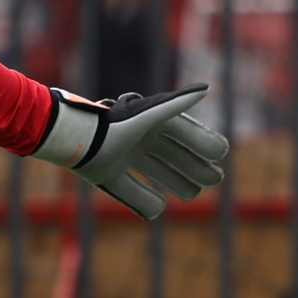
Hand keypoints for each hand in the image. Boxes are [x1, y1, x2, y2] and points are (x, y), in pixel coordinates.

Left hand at [31, 84, 229, 219]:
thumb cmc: (119, 125)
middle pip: (177, 156)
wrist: (80, 140)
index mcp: (153, 123)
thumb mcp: (153, 115)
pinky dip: (145, 201)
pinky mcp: (107, 175)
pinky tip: (158, 208)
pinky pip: (130, 191)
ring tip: (192, 193)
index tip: (218, 156)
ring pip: (158, 173)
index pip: (187, 134)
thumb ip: (179, 103)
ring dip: (178, 183)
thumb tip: (206, 89)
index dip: (205, 144)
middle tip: (213, 179)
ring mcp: (124, 158)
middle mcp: (140, 140)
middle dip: (197, 167)